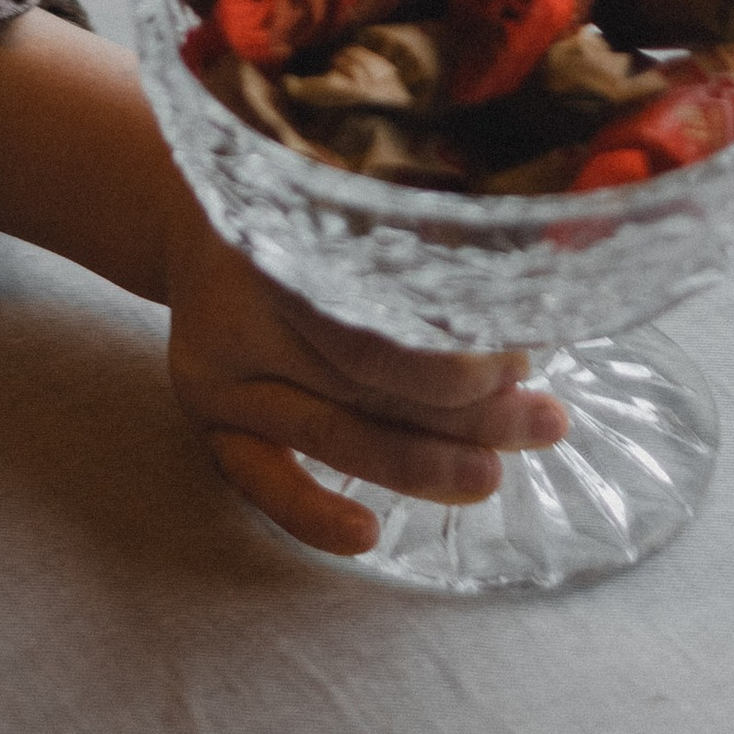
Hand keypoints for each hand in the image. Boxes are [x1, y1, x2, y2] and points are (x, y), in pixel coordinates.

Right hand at [162, 187, 566, 560]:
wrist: (189, 212)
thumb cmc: (299, 203)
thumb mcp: (346, 197)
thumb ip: (415, 238)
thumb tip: (521, 292)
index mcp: (279, 247)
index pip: (375, 330)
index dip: (455, 359)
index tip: (525, 361)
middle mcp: (239, 318)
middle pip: (365, 384)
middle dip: (466, 412)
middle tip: (543, 422)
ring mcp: (219, 379)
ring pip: (330, 434)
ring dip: (421, 464)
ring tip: (491, 476)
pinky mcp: (210, 423)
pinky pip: (260, 481)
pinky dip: (312, 513)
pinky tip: (368, 535)